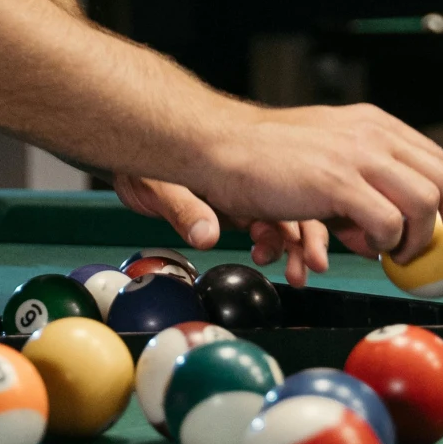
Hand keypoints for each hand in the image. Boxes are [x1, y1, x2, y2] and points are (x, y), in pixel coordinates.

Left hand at [112, 178, 328, 289]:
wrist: (131, 173)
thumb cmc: (145, 171)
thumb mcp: (162, 187)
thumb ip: (186, 210)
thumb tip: (206, 235)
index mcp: (239, 169)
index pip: (288, 193)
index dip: (304, 224)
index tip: (311, 254)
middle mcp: (247, 182)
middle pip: (294, 209)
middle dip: (307, 241)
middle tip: (308, 267)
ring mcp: (242, 199)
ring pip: (282, 224)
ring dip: (292, 250)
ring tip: (297, 274)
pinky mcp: (232, 213)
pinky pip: (263, 233)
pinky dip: (272, 249)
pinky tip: (269, 262)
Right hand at [200, 102, 442, 269]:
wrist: (221, 147)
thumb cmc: (266, 161)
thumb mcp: (327, 164)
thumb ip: (361, 191)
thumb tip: (387, 235)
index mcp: (375, 126)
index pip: (442, 162)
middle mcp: (374, 134)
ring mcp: (358, 154)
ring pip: (425, 203)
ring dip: (419, 240)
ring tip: (396, 256)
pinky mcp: (338, 180)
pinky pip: (388, 221)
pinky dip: (387, 242)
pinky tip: (367, 247)